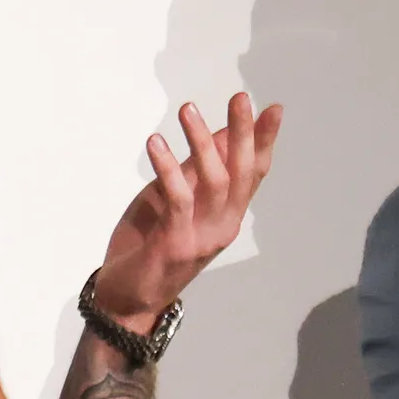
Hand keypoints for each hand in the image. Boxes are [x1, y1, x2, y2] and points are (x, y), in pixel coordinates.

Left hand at [88, 94, 284, 330]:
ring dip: (202, 142)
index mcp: (226, 215)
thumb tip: (218, 133)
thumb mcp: (174, 201)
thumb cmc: (147, 246)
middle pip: (241, 172)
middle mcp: (223, 225)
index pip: (253, 173)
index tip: (272, 108)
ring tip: (188, 109)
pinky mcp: (176, 244)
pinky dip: (168, 168)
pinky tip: (156, 143)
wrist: (125, 300)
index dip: (264, 141)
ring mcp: (202, 237)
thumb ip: (195, 172)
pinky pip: (178, 199)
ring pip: (214, 181)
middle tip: (240, 98)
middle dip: (244, 133)